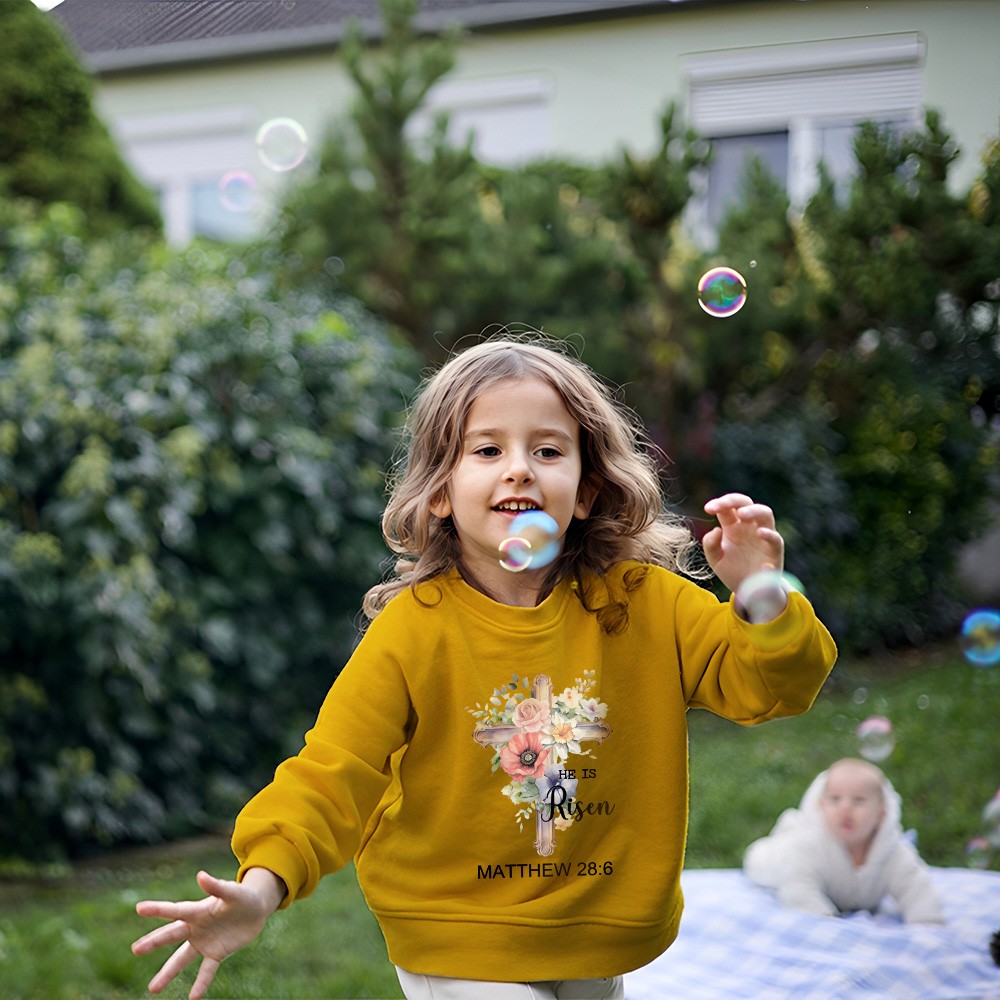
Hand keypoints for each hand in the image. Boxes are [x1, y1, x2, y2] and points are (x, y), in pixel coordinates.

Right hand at [131, 868, 284, 999]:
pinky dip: (200, 983)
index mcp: (198, 909)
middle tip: (135, 949)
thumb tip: (200, 876)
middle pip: (172, 935)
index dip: (158, 909)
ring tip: (152, 989)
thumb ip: (217, 886)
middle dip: (154, 942)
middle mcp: (196, 927)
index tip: (139, 908)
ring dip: (168, 972)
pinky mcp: (216, 953)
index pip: (176, 910)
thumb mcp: (233, 891)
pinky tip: (193, 998)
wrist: (257, 909)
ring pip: (182, 958)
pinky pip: (206, 970)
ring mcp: (204, 942)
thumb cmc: (242, 896)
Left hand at [702, 493, 783, 594]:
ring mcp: (763, 537)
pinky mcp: (774, 551)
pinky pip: (776, 539)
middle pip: (746, 503)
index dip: (719, 503)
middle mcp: (749, 527)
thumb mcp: (715, 559)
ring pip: (765, 513)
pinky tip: (760, 534)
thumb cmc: (732, 571)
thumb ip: (710, 544)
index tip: (708, 509)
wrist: (747, 592)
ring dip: (754, 510)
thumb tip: (715, 529)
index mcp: (733, 526)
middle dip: (734, 500)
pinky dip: (770, 535)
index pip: (727, 508)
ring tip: (742, 513)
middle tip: (722, 505)